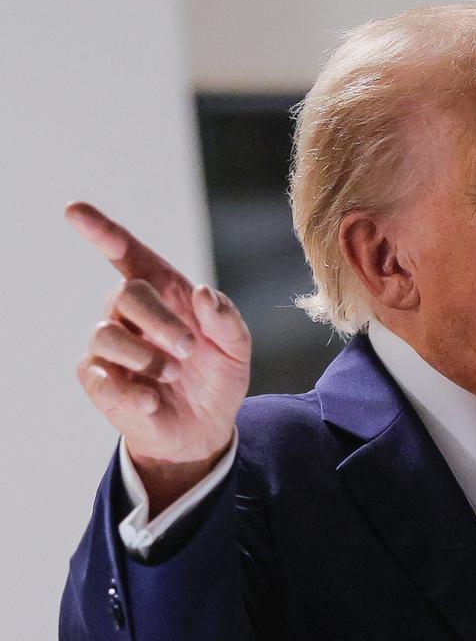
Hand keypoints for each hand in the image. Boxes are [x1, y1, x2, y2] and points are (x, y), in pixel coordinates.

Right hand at [68, 202, 251, 512]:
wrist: (205, 429)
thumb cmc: (217, 378)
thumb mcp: (236, 349)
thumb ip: (227, 320)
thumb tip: (205, 293)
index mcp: (163, 294)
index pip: (129, 255)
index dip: (102, 232)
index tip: (74, 211)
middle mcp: (129, 313)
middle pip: (126, 294)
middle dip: (161, 321)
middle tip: (188, 349)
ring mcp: (110, 346)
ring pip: (106, 334)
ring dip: (148, 357)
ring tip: (172, 375)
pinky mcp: (98, 380)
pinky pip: (99, 376)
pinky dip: (131, 390)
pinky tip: (151, 401)